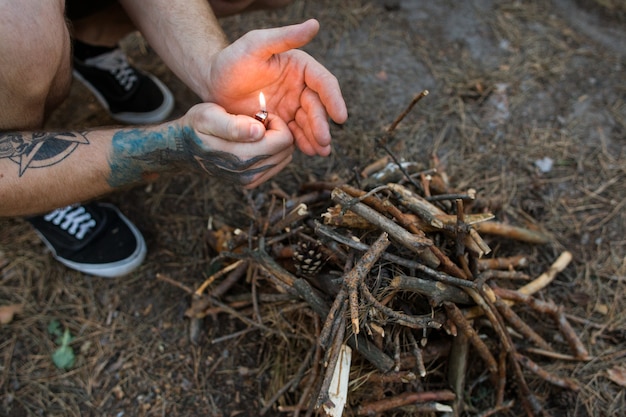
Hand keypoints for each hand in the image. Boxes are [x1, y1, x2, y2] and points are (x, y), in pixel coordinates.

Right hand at [183, 103, 294, 187]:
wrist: (183, 149)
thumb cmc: (196, 126)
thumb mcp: (209, 116)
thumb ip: (234, 125)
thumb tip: (259, 132)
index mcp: (242, 156)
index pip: (284, 139)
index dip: (275, 122)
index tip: (258, 116)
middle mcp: (249, 174)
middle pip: (287, 149)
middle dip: (276, 132)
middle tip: (255, 123)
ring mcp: (250, 181)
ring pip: (284, 157)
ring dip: (274, 142)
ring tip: (252, 134)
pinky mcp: (250, 183)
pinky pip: (276, 165)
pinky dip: (270, 152)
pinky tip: (252, 144)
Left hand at [204, 19, 347, 156]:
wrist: (213, 84)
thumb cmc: (232, 60)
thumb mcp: (256, 44)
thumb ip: (285, 37)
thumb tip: (315, 24)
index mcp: (300, 67)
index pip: (324, 83)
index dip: (334, 100)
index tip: (341, 116)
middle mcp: (300, 87)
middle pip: (317, 107)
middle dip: (322, 124)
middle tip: (324, 141)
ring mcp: (291, 107)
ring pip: (309, 123)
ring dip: (317, 137)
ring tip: (320, 151)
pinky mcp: (281, 122)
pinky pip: (295, 134)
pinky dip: (303, 143)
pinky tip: (307, 152)